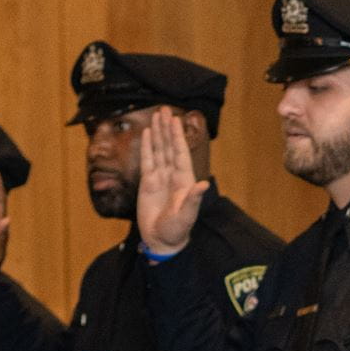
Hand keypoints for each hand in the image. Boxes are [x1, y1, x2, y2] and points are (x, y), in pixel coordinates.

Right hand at [135, 109, 206, 257]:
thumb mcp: (187, 215)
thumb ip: (194, 199)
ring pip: (159, 150)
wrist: (161, 240)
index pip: (180, 152)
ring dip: (157, 134)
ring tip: (155, 116)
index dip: (177, 136)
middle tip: (163, 109)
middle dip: (167, 128)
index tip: (175, 120)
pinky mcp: (147, 183)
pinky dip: (146, 147)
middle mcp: (173, 174)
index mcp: (185, 179)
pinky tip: (146, 134)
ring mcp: (160, 177)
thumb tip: (203, 184)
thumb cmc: (177, 230)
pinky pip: (147, 161)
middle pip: (169, 146)